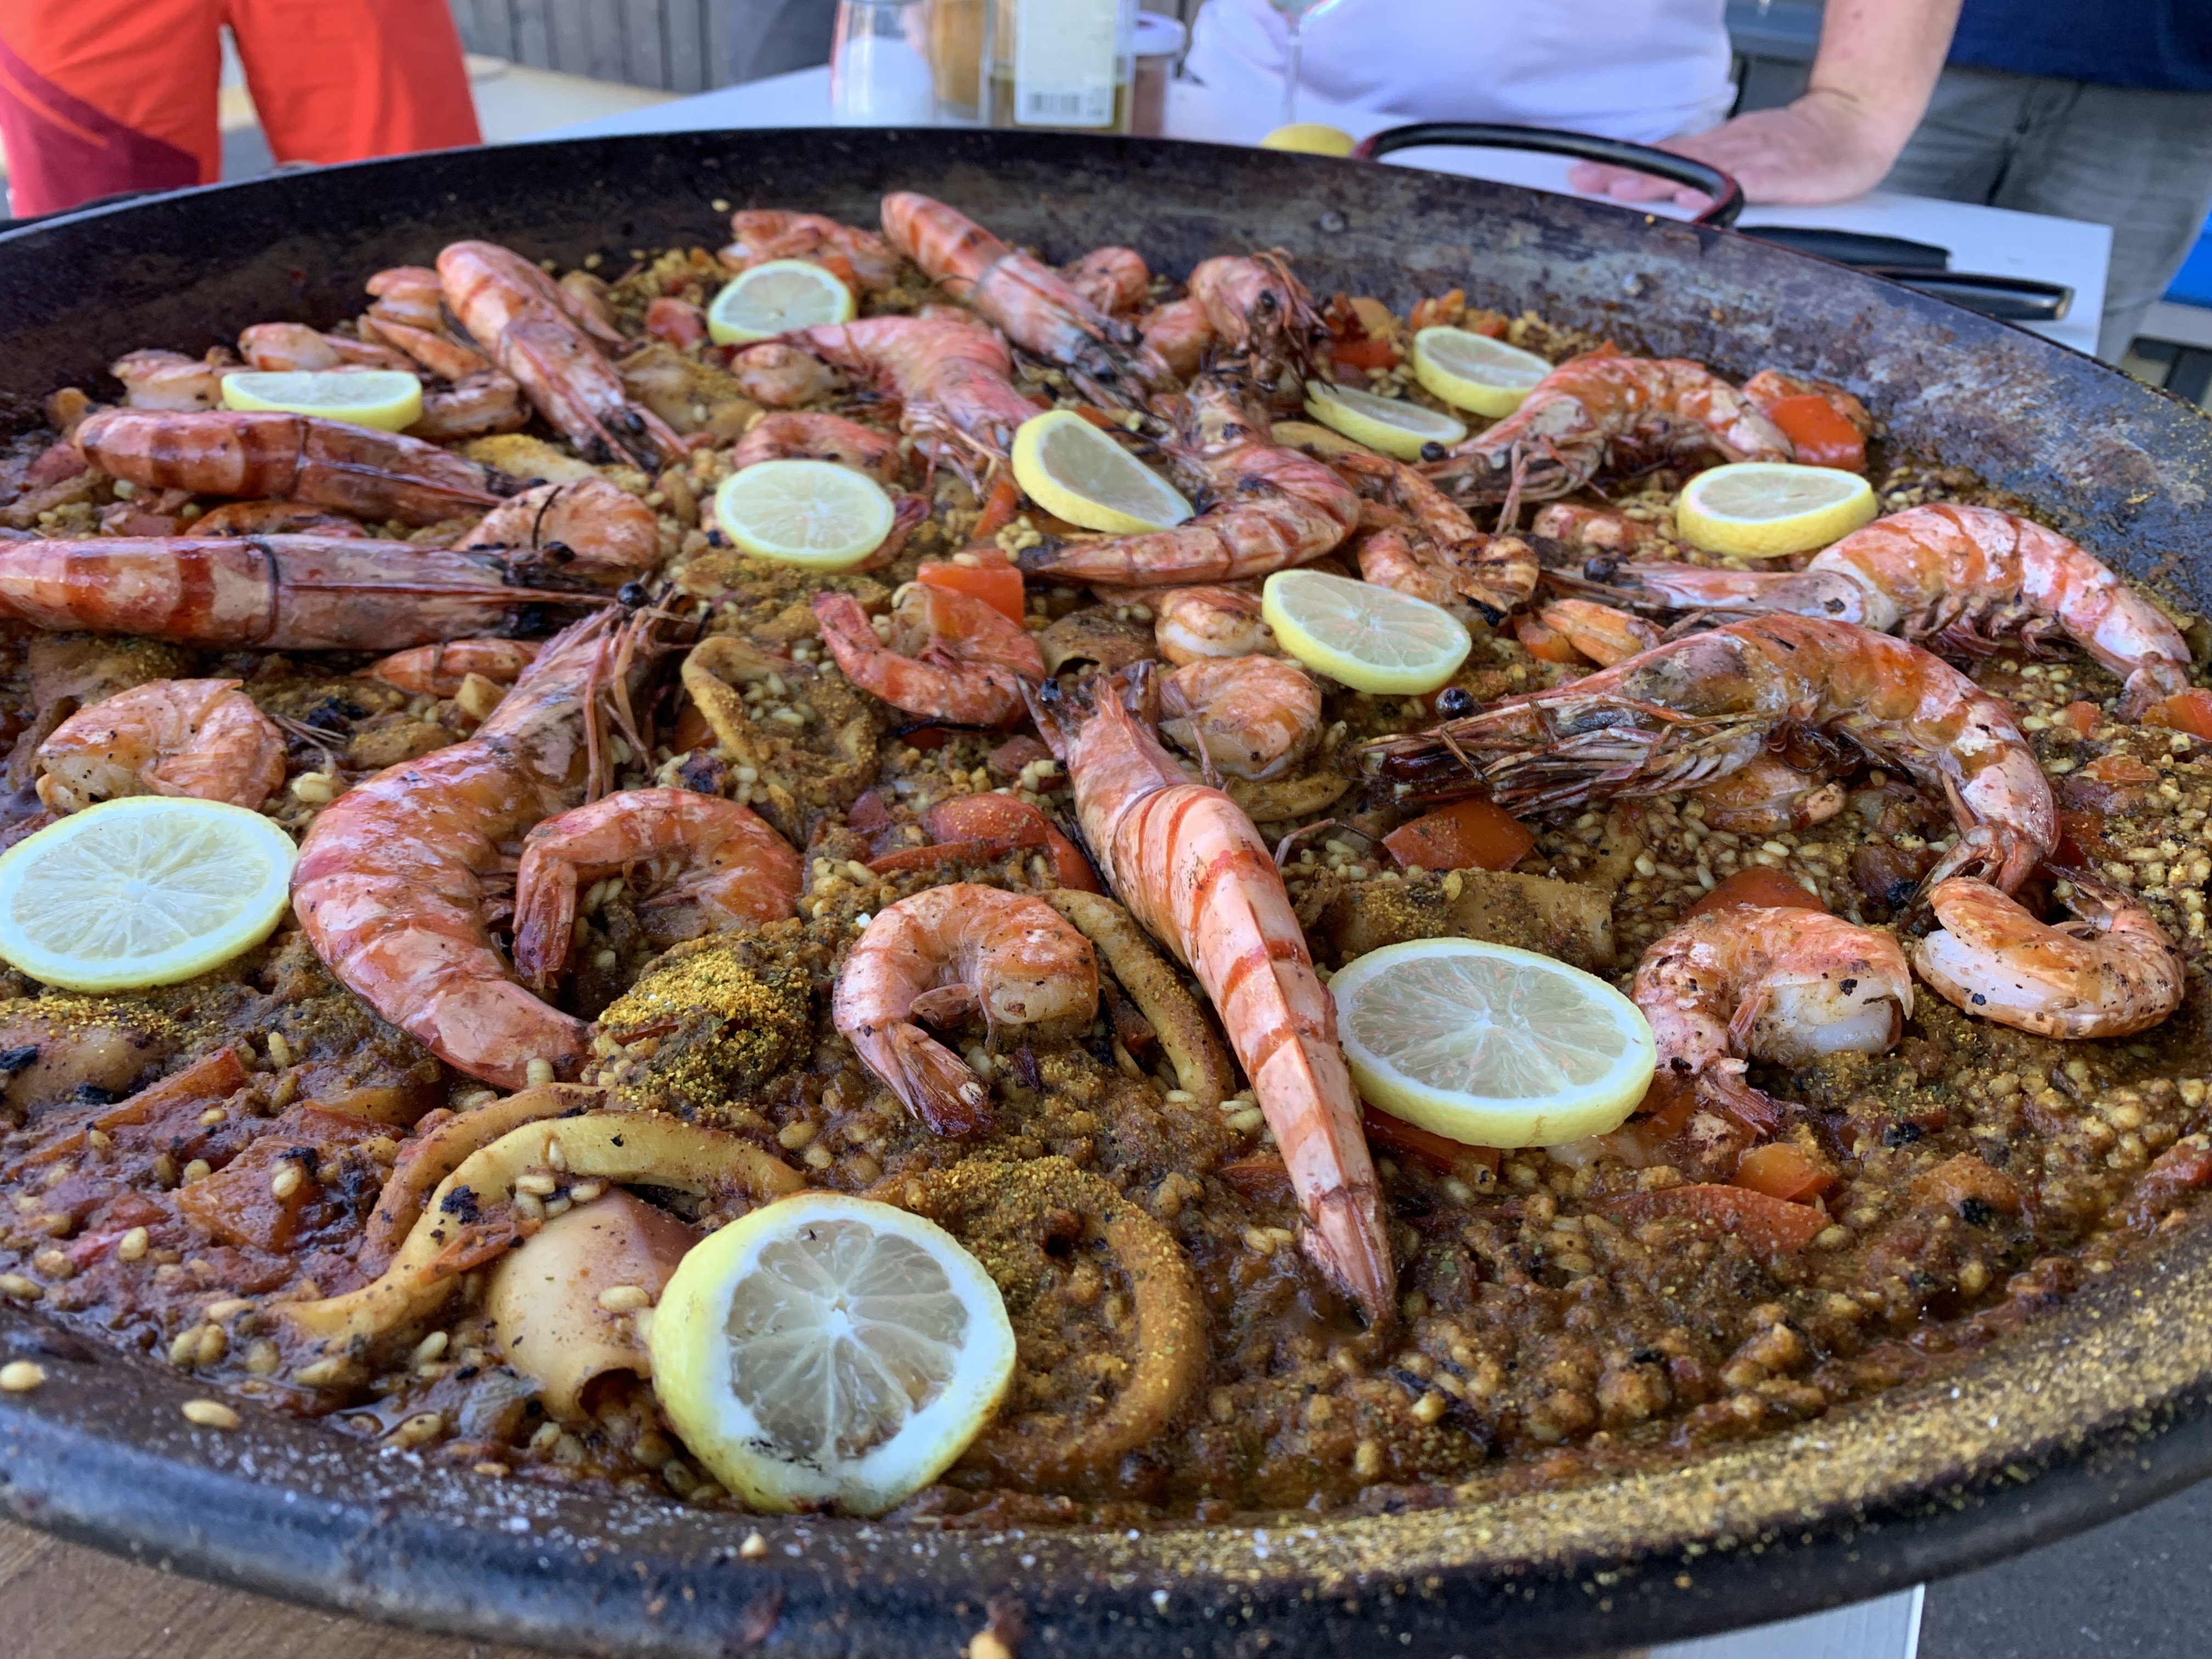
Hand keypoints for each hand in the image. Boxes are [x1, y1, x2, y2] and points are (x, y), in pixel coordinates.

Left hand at [1565, 91, 1910, 210]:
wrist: (1857, 123)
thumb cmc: (1803, 147)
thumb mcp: (1748, 157)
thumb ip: (1710, 175)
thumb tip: (1669, 194)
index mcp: (1721, 146)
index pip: (1664, 155)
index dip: (1624, 164)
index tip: (1586, 173)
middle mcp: (1731, 147)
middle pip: (1670, 160)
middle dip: (1625, 171)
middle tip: (1586, 180)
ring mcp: (1755, 158)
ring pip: (1697, 168)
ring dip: (1657, 179)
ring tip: (1620, 189)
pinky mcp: (1782, 173)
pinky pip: (1745, 183)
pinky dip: (1717, 192)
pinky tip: (1694, 204)